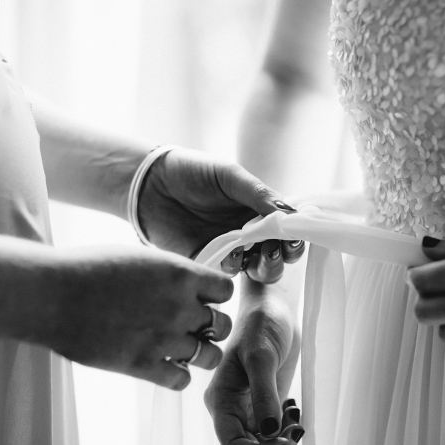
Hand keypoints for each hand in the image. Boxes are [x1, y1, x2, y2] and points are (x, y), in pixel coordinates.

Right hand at [34, 244, 233, 389]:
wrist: (52, 295)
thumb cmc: (89, 269)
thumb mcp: (141, 258)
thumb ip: (171, 274)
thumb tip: (191, 285)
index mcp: (180, 275)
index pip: (225, 290)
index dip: (215, 296)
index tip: (203, 299)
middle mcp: (180, 307)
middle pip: (223, 325)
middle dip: (213, 326)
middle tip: (196, 327)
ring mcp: (163, 339)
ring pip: (210, 356)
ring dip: (200, 353)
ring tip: (183, 349)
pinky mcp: (142, 366)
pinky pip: (181, 380)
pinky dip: (177, 376)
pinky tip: (163, 366)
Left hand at [137, 147, 304, 281]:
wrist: (149, 183)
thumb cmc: (192, 171)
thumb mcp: (230, 176)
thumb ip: (259, 194)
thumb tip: (290, 211)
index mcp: (258, 210)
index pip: (286, 230)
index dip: (295, 238)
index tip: (294, 238)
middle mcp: (248, 233)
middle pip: (276, 256)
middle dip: (281, 257)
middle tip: (274, 249)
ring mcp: (229, 249)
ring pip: (257, 269)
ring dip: (264, 266)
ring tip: (258, 255)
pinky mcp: (207, 261)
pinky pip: (227, 273)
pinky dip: (234, 267)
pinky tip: (229, 255)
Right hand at [204, 286, 302, 444]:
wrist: (273, 306)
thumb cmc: (260, 323)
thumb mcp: (261, 356)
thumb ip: (264, 395)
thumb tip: (268, 432)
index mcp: (220, 399)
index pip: (231, 444)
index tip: (282, 444)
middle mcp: (231, 408)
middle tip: (295, 428)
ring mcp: (248, 407)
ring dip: (282, 441)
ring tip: (295, 415)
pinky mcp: (266, 403)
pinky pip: (274, 432)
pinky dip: (287, 429)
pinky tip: (294, 407)